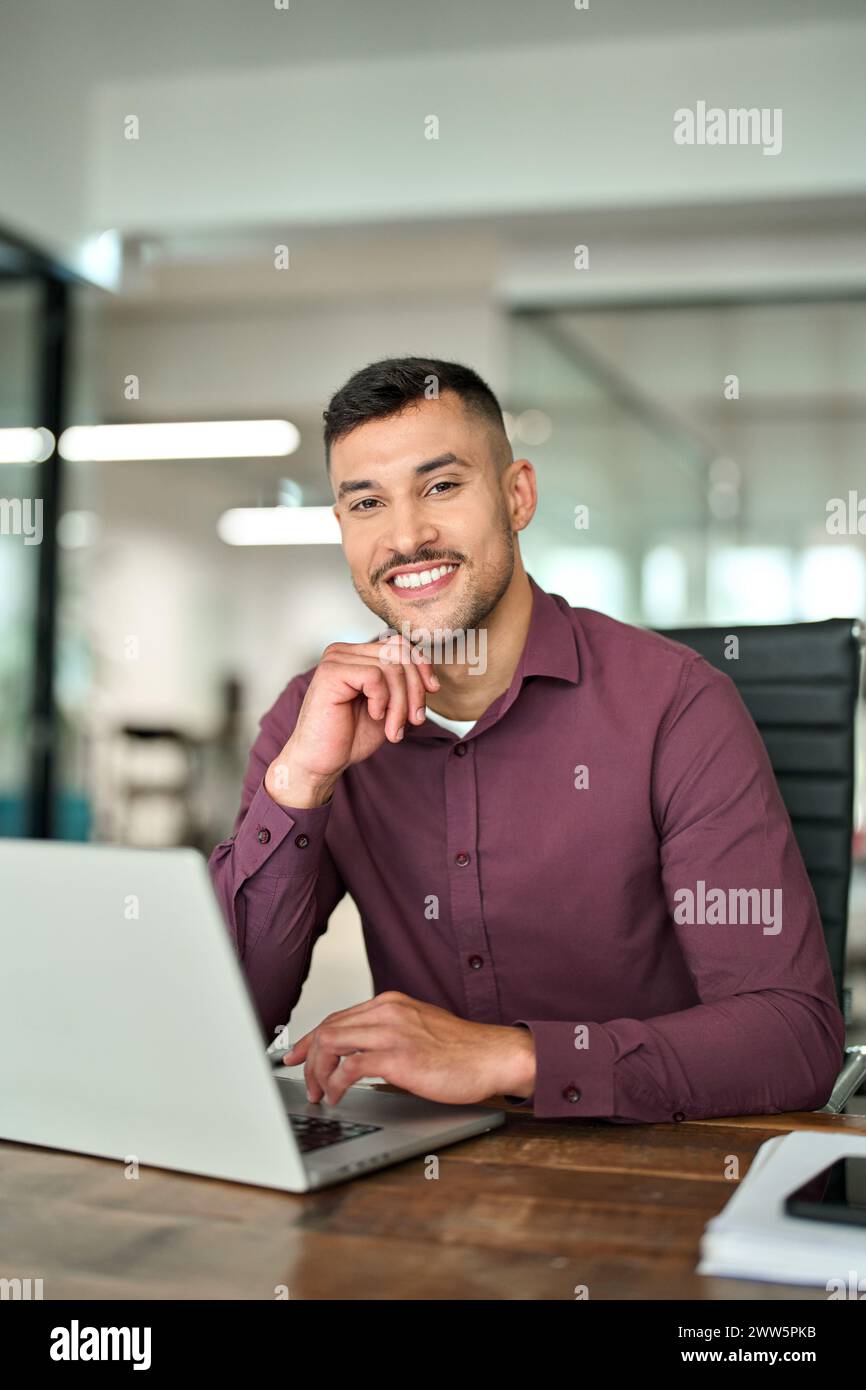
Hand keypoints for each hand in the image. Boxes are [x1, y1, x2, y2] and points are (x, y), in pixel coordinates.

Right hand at [265, 636, 438, 807]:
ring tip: (394, 730)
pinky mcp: (331, 672)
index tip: (433, 691)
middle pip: (400, 652)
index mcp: (357, 655)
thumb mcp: (389, 706)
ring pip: (391, 667)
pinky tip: (374, 716)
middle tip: (414, 720)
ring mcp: (336, 659)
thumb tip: (429, 673)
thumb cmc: (350, 736)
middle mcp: (345, 651)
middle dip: (415, 689)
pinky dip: (383, 701)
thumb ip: (404, 684)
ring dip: (401, 703)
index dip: (422, 666)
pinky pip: (375, 676)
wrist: (322, 761)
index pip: (400, 644)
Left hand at [279, 991, 535, 1105]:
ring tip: (320, 1092)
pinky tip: (338, 1095)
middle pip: (329, 1027)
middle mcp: (388, 1011)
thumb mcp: (419, 1029)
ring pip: (332, 1042)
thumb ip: (390, 1033)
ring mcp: (393, 1032)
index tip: (297, 1054)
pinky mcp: (398, 1057)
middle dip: (307, 1055)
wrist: (493, 1056)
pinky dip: (336, 1083)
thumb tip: (359, 1055)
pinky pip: (349, 1067)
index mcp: (391, 1003)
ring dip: (318, 1071)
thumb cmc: (462, 1050)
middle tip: (300, 1077)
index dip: (312, 1038)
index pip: (338, 1016)